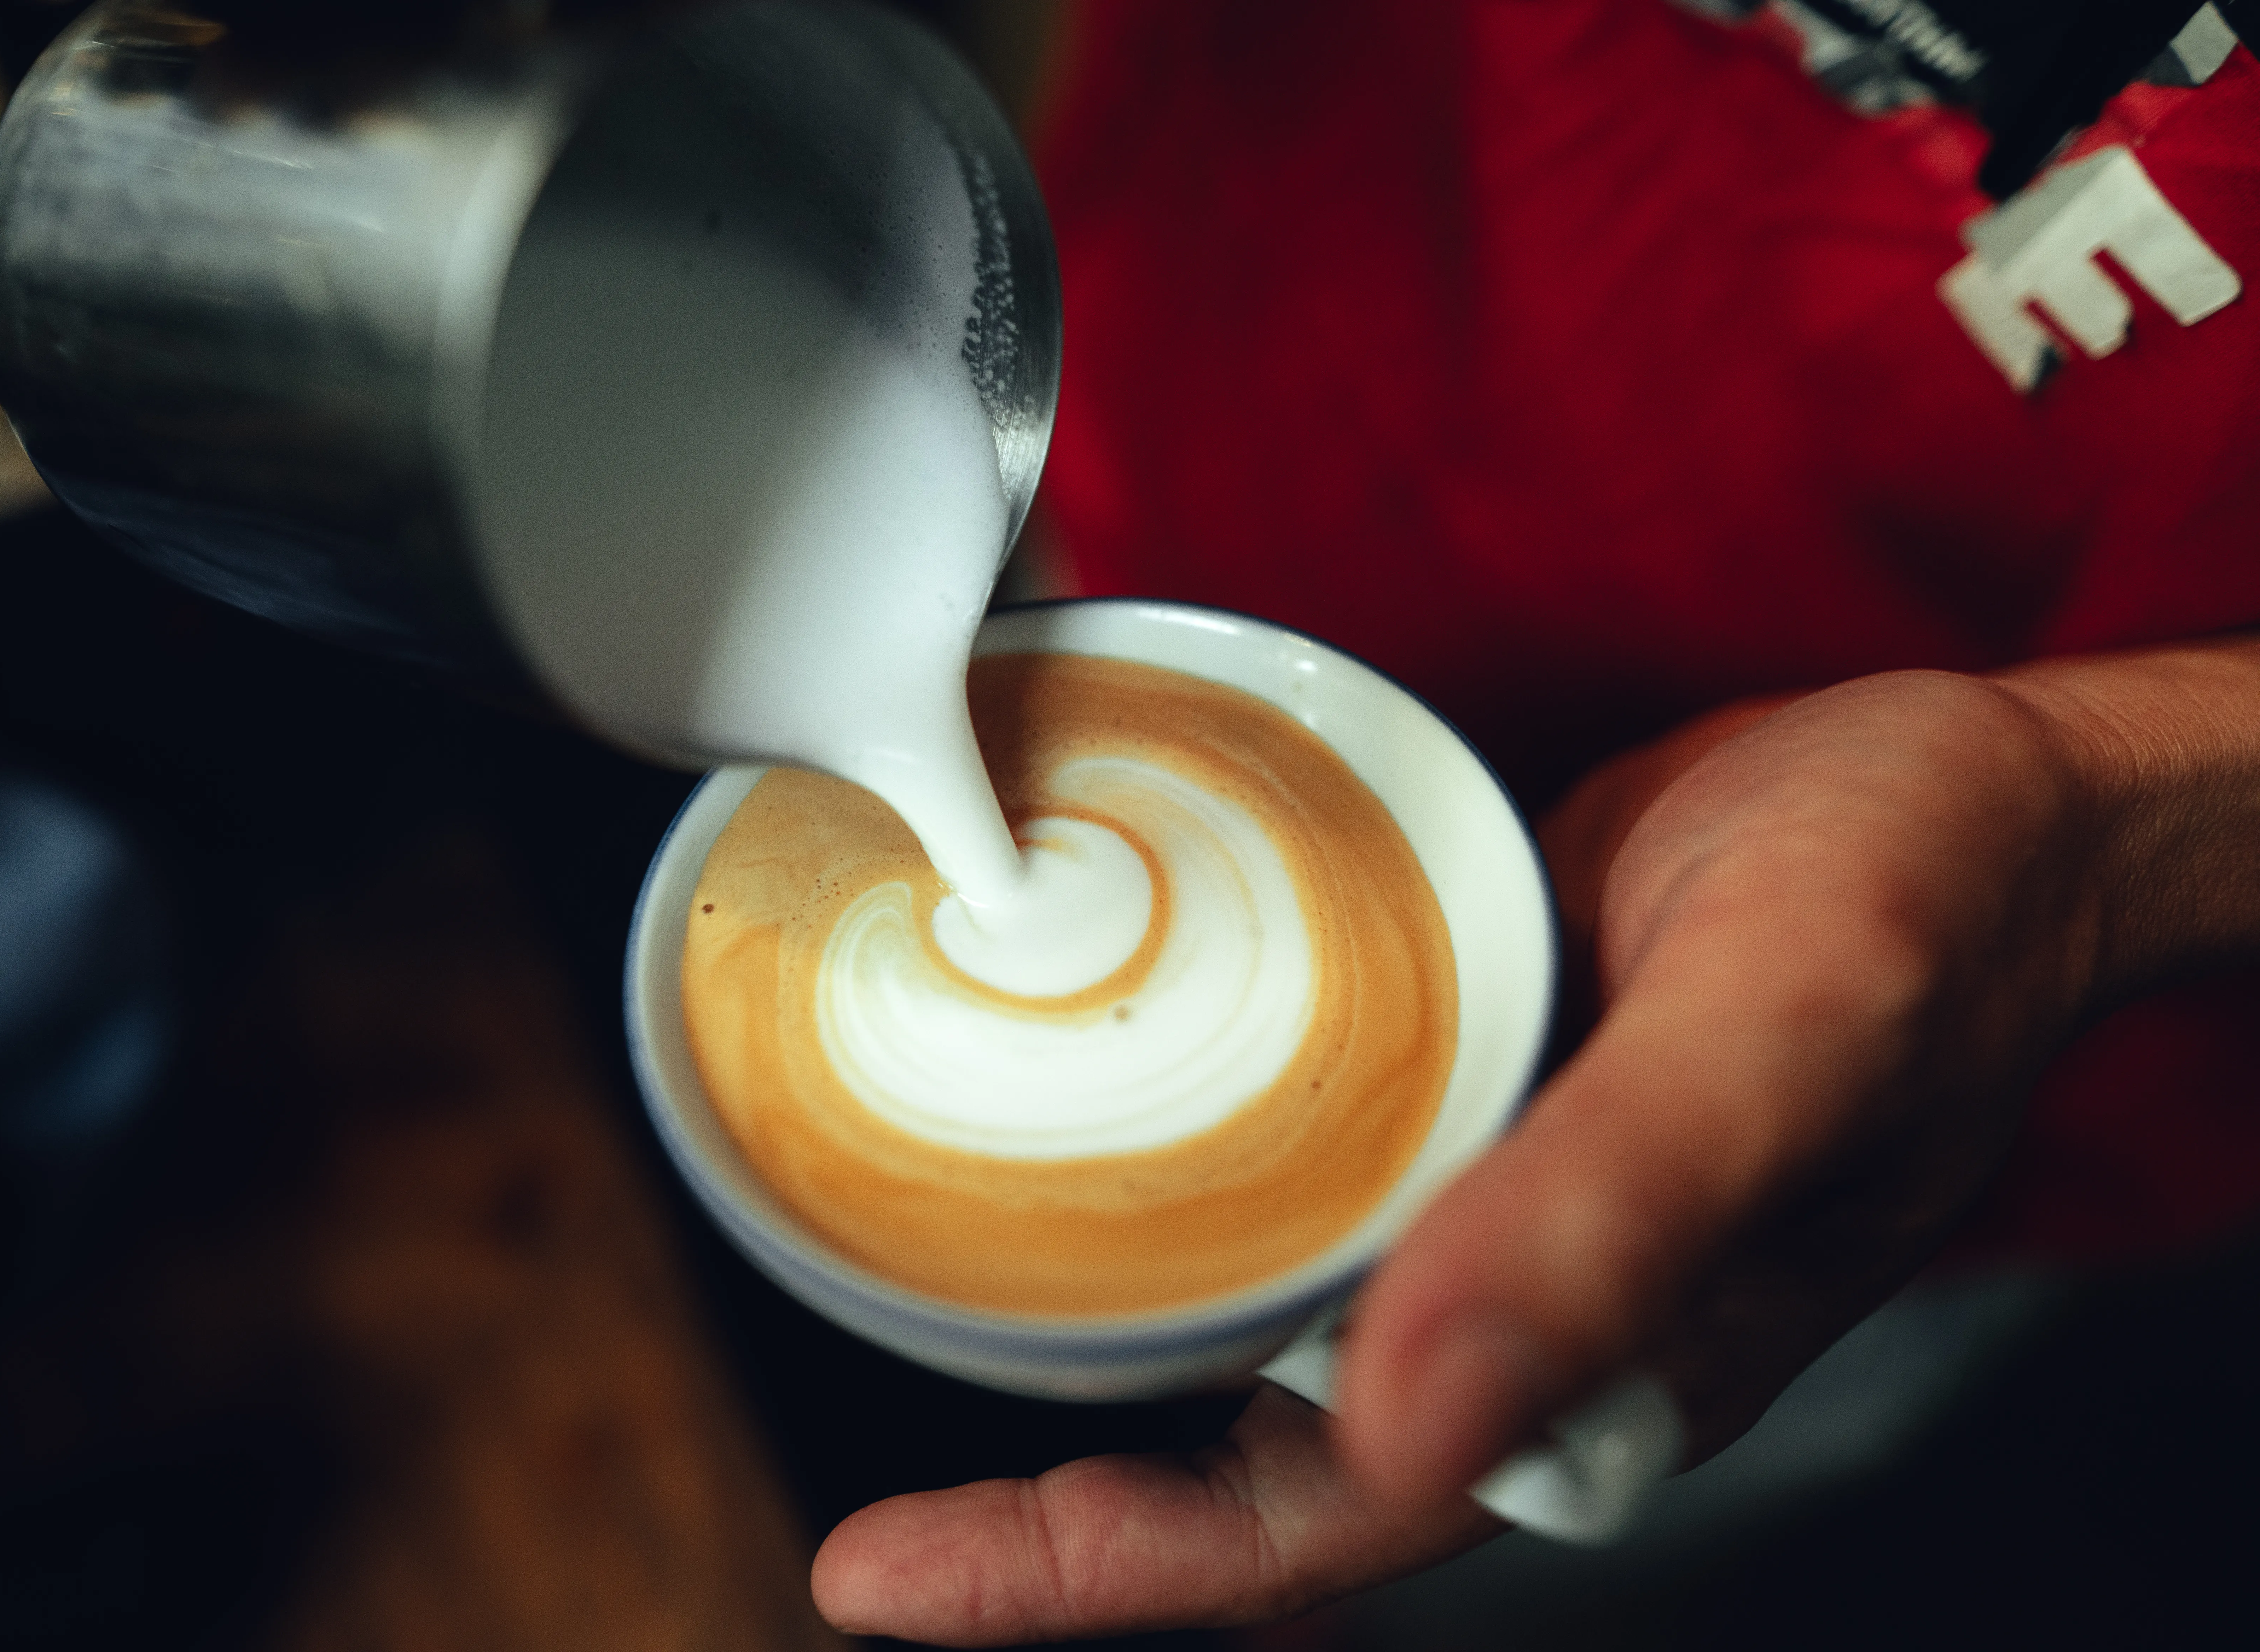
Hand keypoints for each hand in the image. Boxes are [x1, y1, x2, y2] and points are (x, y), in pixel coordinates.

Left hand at [811, 646, 2259, 1644]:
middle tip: (862, 1512)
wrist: (1970, 797)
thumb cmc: (1921, 910)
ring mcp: (1472, 1210)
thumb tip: (1409, 1420)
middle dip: (1051, 1508)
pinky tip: (1060, 1171)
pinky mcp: (1455, 1097)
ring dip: (1079, 1359)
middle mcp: (1507, 1315)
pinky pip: (1289, 1188)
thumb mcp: (1776, 1044)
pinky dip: (1167, 1201)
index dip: (1096, 1570)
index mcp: (1587, 1370)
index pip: (1305, 1526)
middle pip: (1243, 1460)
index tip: (889, 1578)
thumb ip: (1604, 1229)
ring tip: (899, 1332)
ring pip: (1249, 1330)